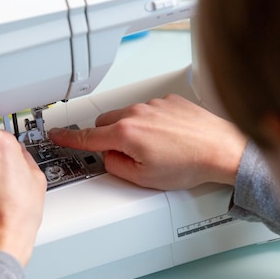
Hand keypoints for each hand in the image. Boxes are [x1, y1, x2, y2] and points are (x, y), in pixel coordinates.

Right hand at [49, 94, 246, 189]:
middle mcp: (137, 113)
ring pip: (128, 116)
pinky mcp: (170, 100)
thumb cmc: (190, 164)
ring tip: (157, 149)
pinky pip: (149, 109)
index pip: (88, 137)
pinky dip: (152, 122)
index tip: (57, 135)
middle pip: (106, 123)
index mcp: (126, 134)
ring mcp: (154, 104)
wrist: (222, 149)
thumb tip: (110, 158)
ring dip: (133, 130)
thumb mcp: (144, 178)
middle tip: (128, 155)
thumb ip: (117, 167)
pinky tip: (169, 137)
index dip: (69, 138)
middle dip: (110, 138)